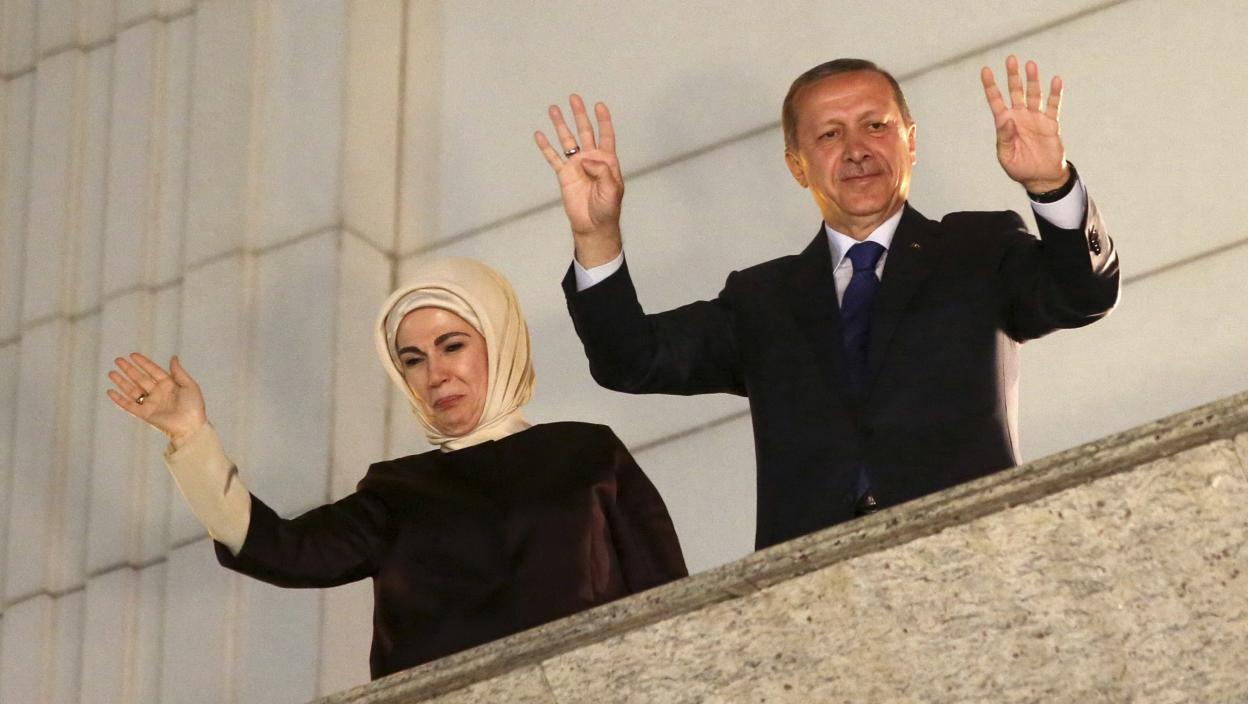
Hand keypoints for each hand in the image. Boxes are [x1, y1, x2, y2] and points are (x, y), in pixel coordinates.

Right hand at [106, 353, 206, 446]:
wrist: (190, 426)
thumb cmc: (194, 406)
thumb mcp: (189, 385)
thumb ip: (178, 372)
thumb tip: (173, 357)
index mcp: (169, 385)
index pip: (153, 371)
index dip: (143, 363)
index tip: (132, 355)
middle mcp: (158, 393)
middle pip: (140, 378)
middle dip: (129, 369)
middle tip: (117, 360)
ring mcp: (150, 403)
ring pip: (132, 390)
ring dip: (121, 382)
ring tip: (111, 372)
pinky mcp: (144, 414)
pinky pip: (128, 405)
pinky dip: (119, 399)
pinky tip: (110, 391)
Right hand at [535, 95, 623, 267]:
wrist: (593, 225)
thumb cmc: (607, 209)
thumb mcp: (612, 190)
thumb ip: (602, 172)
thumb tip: (586, 159)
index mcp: (606, 160)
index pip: (605, 135)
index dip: (603, 120)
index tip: (599, 105)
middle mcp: (591, 159)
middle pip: (584, 131)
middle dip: (579, 114)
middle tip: (574, 98)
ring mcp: (576, 166)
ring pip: (567, 140)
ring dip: (561, 125)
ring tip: (553, 109)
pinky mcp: (564, 175)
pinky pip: (553, 158)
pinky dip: (546, 147)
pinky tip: (540, 135)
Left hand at [981, 55, 1068, 192]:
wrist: (1042, 178)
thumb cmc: (1020, 168)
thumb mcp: (1006, 155)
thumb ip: (1004, 136)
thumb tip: (1007, 118)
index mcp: (1005, 123)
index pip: (996, 100)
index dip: (990, 86)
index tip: (985, 70)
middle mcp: (1020, 116)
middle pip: (1015, 91)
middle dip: (1013, 76)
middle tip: (1011, 59)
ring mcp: (1035, 118)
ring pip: (1033, 94)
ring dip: (1032, 80)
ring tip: (1030, 65)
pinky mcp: (1050, 123)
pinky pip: (1053, 105)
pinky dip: (1055, 93)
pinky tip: (1056, 80)